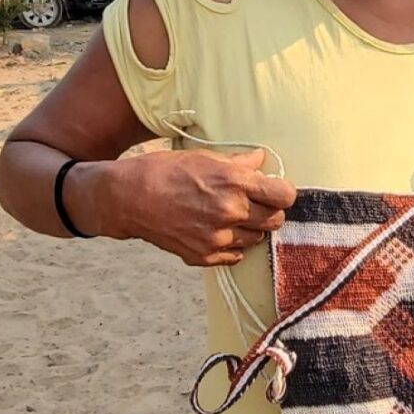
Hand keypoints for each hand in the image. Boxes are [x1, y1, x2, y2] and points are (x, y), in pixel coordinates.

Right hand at [102, 147, 296, 266]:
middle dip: (270, 211)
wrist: (129, 197)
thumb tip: (262, 160)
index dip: (283, 192)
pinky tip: (217, 230)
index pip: (284, 196)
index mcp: (235, 182)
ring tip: (231, 215)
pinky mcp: (204, 256)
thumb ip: (239, 163)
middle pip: (276, 220)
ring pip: (256, 239)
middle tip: (256, 204)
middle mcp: (231, 211)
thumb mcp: (205, 157)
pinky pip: (235, 255)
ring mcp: (218, 237)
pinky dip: (232, 245)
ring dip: (251, 228)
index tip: (276, 190)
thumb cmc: (166, 170)